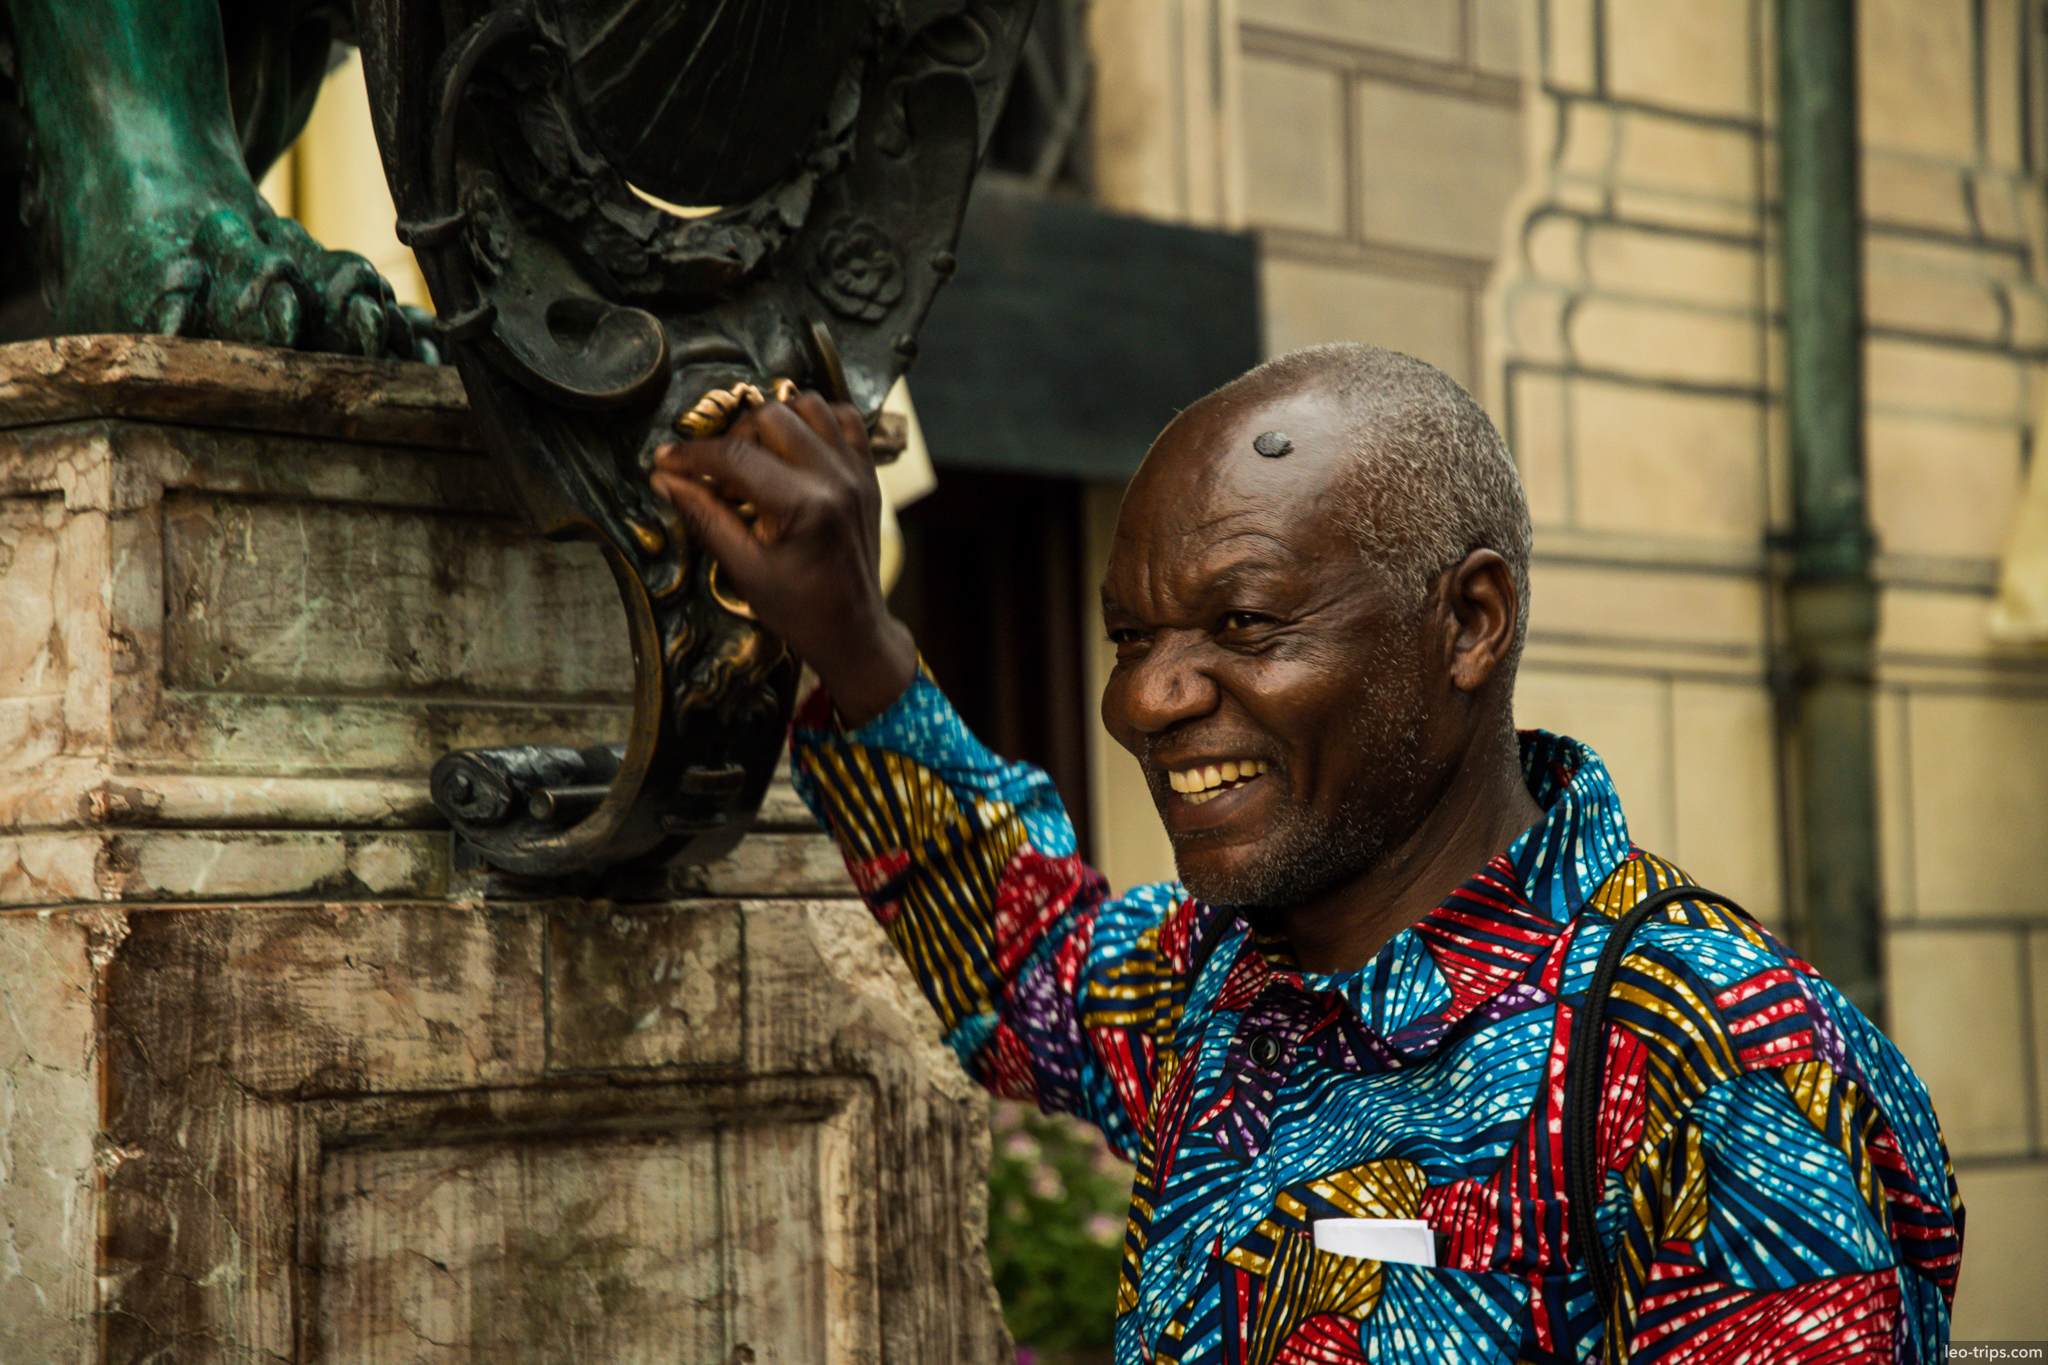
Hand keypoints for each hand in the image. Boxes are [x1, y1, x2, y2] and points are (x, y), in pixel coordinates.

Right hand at [650, 389, 917, 725]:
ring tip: (756, 459)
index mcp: (804, 505)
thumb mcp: (743, 568)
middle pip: (771, 417)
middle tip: (719, 476)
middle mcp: (835, 478)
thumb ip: (704, 516)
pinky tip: (793, 447)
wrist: (852, 629)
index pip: (735, 456)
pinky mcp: (868, 473)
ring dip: (773, 421)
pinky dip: (815, 421)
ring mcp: (857, 471)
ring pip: (808, 405)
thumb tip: (664, 478)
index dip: (692, 456)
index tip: (665, 461)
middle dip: (733, 438)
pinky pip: (844, 418)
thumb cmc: (799, 608)